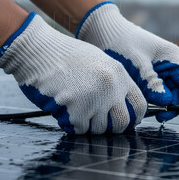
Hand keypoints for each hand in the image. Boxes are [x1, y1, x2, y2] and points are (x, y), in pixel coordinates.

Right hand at [0, 12, 146, 133]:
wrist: (39, 50)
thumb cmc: (67, 56)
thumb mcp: (101, 62)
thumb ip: (115, 82)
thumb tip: (124, 105)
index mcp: (120, 75)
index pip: (140, 105)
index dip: (134, 117)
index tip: (127, 121)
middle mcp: (111, 88)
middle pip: (123, 122)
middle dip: (113, 127)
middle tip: (101, 123)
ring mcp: (94, 99)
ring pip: (101, 129)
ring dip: (90, 125)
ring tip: (78, 110)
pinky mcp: (75, 110)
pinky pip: (80, 129)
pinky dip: (72, 125)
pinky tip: (65, 110)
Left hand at [76, 2, 178, 122]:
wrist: (103, 32)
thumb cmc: (121, 43)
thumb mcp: (138, 64)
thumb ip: (152, 83)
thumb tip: (166, 102)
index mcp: (172, 57)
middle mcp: (169, 63)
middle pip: (178, 90)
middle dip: (172, 105)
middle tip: (161, 118)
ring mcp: (159, 69)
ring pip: (166, 92)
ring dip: (161, 104)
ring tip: (150, 113)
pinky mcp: (148, 75)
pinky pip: (154, 91)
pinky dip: (151, 99)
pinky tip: (143, 105)